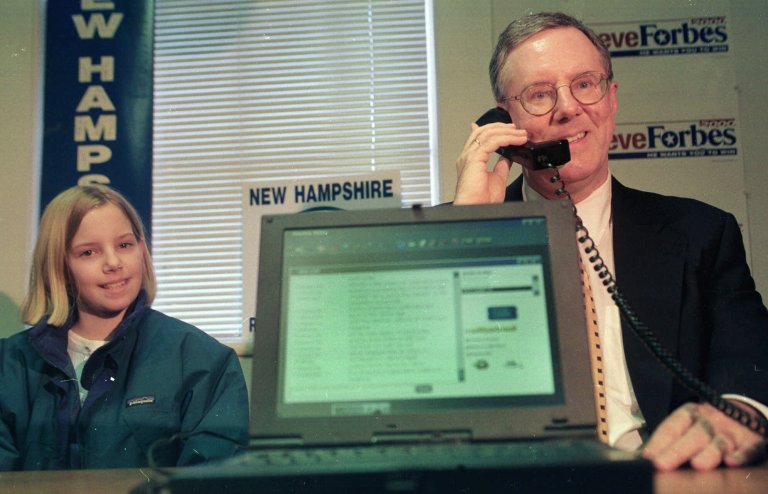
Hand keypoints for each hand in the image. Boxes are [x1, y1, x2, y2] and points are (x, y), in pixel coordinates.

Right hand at [453, 122, 527, 204]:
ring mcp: (469, 156)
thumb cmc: (481, 199)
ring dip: (507, 132)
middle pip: (482, 131)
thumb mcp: (497, 178)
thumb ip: (501, 166)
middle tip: (516, 128)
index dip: (490, 128)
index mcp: (470, 160)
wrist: (475, 208)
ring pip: (488, 133)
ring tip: (521, 134)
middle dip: (501, 127)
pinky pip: (492, 141)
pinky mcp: (474, 158)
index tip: (505, 126)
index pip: (478, 137)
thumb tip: (508, 158)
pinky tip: (516, 140)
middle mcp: (467, 156)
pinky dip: (506, 138)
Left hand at [642, 401, 767, 470]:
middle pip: (693, 434)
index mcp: (690, 414)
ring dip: (708, 454)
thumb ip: (666, 441)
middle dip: (677, 451)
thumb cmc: (706, 425)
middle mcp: (711, 421)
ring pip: (719, 442)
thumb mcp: (686, 425)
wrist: (743, 413)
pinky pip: (749, 448)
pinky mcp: (753, 442)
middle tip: (661, 464)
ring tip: (697, 465)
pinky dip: (741, 455)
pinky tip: (732, 462)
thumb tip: (640, 457)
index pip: (672, 426)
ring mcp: (732, 431)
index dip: (658, 441)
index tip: (646, 457)